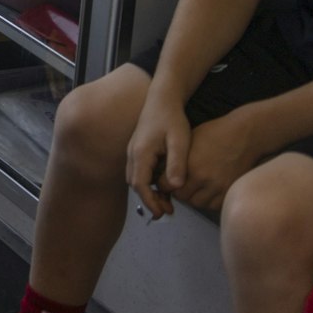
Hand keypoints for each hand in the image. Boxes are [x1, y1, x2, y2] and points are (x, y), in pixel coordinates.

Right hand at [125, 91, 191, 218]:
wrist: (162, 99)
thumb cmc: (172, 119)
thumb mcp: (179, 141)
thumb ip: (176, 163)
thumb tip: (175, 187)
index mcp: (141, 153)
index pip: (140, 184)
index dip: (149, 201)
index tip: (161, 213)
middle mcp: (133, 153)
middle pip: (135, 183)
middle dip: (149, 200)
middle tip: (167, 212)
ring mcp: (134, 151)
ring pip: (136, 178)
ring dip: (149, 192)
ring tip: (167, 203)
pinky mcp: (138, 149)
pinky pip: (140, 171)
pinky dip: (149, 182)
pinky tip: (164, 185)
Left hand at [172, 109, 262, 212]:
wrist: (243, 135)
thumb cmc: (214, 134)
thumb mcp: (188, 141)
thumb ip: (176, 160)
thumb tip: (164, 172)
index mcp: (190, 165)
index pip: (166, 185)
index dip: (164, 184)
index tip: (165, 181)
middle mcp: (203, 179)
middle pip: (182, 197)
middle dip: (178, 191)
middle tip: (179, 185)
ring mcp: (218, 187)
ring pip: (197, 203)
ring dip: (193, 197)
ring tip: (193, 187)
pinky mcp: (230, 191)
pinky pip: (214, 205)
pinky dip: (208, 201)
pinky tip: (207, 190)